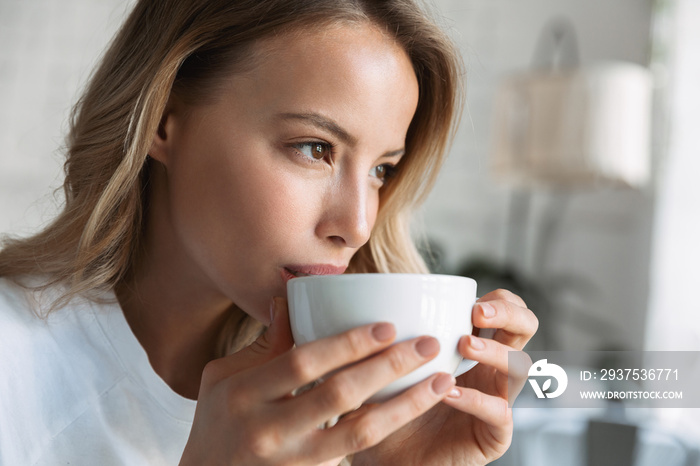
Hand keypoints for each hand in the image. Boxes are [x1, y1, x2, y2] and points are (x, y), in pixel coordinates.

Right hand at [179, 298, 456, 464]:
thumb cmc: (216, 422)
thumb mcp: (225, 378)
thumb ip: (264, 345)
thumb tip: (289, 297)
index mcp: (246, 394)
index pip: (304, 363)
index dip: (348, 343)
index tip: (388, 326)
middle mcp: (269, 430)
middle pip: (339, 395)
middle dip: (389, 367)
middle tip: (428, 344)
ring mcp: (292, 460)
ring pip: (360, 433)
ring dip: (406, 404)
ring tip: (442, 381)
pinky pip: (357, 454)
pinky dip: (390, 429)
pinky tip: (414, 409)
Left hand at [352, 289, 537, 465]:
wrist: (385, 458)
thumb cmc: (386, 406)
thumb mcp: (385, 361)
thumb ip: (389, 332)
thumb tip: (365, 294)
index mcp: (472, 346)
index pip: (505, 310)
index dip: (497, 299)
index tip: (469, 300)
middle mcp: (490, 369)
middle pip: (525, 328)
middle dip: (508, 313)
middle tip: (477, 313)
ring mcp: (496, 400)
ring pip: (520, 366)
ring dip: (495, 351)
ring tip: (464, 345)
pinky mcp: (493, 434)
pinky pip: (500, 412)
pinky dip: (476, 399)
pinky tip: (449, 393)